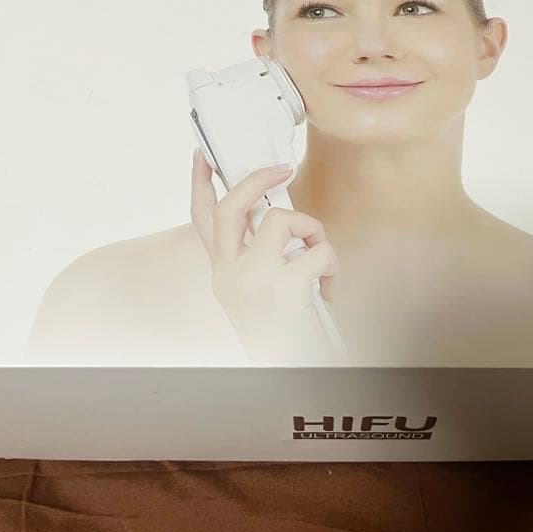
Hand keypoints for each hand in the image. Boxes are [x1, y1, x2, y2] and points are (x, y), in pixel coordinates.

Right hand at [190, 148, 340, 362]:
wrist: (291, 375)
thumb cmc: (285, 335)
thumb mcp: (259, 294)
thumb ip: (260, 258)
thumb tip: (280, 219)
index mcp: (223, 274)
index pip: (202, 220)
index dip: (200, 183)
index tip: (204, 156)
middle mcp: (229, 276)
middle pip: (231, 207)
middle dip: (257, 179)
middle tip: (282, 169)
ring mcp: (252, 281)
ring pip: (281, 219)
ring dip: (312, 229)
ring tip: (320, 256)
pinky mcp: (282, 289)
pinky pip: (318, 250)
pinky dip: (332, 264)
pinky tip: (329, 289)